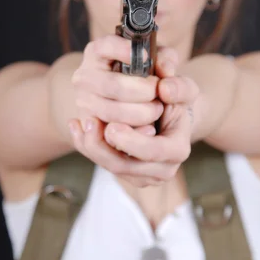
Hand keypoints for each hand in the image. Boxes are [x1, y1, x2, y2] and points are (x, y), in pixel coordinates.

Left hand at [69, 35, 198, 186]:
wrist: (170, 114)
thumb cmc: (176, 100)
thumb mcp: (184, 88)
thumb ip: (180, 86)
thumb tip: (165, 88)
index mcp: (177, 149)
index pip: (155, 152)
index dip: (134, 142)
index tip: (113, 126)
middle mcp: (160, 168)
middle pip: (125, 166)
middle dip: (104, 147)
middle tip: (90, 122)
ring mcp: (140, 174)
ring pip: (109, 166)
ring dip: (92, 144)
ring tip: (82, 120)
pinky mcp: (123, 169)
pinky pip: (101, 161)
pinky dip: (86, 144)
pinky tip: (75, 124)